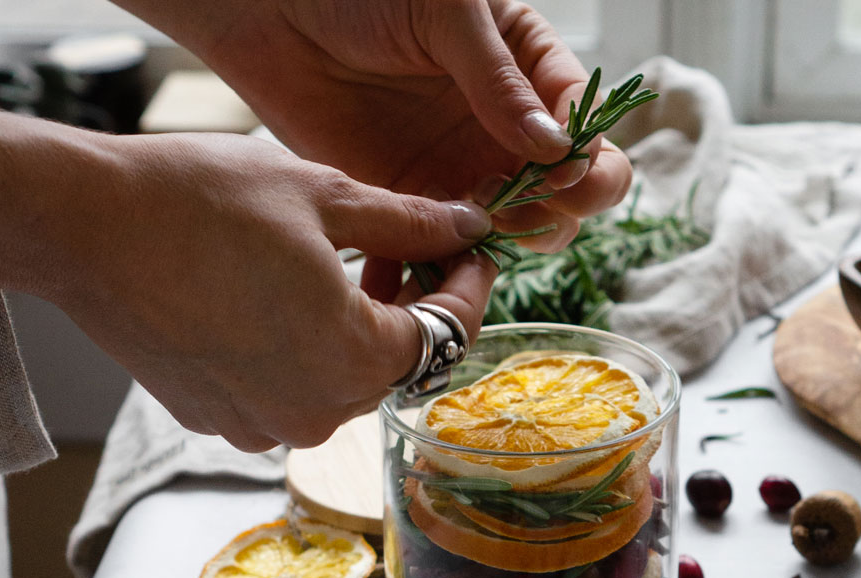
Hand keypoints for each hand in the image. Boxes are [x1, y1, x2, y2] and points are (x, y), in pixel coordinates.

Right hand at [0, 99, 497, 451]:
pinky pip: (290, 391)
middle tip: (416, 252)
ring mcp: (264, 425)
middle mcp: (319, 412)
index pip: (448, 333)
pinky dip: (305, 353)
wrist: (82, 228)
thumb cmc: (199, 204)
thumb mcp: (324, 197)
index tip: (473, 251)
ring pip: (345, 381)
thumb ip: (408, 224)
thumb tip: (466, 228)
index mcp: (358, 360)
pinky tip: (289, 302)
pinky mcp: (219, 420)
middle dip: (417, 309)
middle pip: (399, 363)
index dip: (470, 287)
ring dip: (361, 333)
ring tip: (350, 273)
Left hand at [118, 0, 632, 252]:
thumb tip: (554, 147)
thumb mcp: (447, 14)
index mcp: (532, 73)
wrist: (272, 12)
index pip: (588, 131)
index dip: (585, 160)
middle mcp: (506, 130)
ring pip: (515, 234)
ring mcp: (462, 170)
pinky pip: (444, 251)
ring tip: (467, 232)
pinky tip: (425, 264)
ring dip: (503, 245)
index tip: (559, 170)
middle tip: (512, 208)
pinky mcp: (413, 203)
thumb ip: (500, 81)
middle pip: (569, 195)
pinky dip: (439, 269)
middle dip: (555, 211)